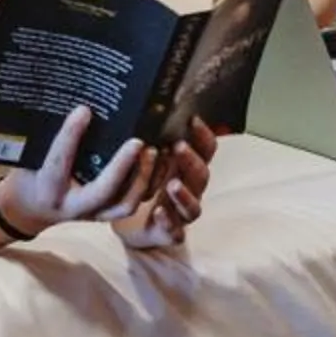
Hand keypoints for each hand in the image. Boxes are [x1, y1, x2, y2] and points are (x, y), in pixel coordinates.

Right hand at [0, 106, 152, 235]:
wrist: (29, 210)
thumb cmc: (29, 175)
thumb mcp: (32, 156)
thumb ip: (50, 137)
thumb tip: (77, 105)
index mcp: (48, 188)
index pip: (59, 162)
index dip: (71, 136)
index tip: (83, 109)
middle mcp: (72, 206)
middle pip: (101, 191)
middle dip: (121, 167)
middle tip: (137, 141)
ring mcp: (92, 214)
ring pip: (124, 204)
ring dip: (142, 179)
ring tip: (153, 151)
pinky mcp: (106, 214)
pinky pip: (133, 203)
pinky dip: (149, 184)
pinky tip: (160, 162)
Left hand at [116, 119, 217, 249]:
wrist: (129, 225)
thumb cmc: (140, 184)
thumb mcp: (144, 157)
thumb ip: (149, 136)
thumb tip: (145, 103)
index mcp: (186, 168)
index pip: (205, 150)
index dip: (204, 136)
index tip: (192, 119)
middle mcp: (189, 190)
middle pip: (201, 176)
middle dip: (191, 161)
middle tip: (177, 146)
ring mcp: (180, 213)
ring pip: (193, 207)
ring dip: (185, 194)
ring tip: (172, 184)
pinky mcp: (168, 233)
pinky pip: (175, 232)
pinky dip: (168, 222)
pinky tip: (159, 212)